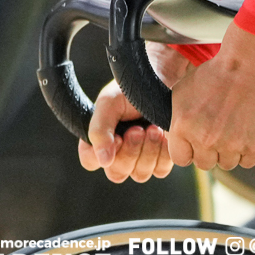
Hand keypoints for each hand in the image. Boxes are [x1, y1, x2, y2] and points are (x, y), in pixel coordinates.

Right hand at [78, 44, 190, 181]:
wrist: (164, 79)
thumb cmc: (133, 88)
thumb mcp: (109, 103)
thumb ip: (99, 130)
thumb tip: (103, 161)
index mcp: (100, 138)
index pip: (90, 161)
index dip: (100, 155)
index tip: (116, 138)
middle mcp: (119, 152)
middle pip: (117, 172)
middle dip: (130, 151)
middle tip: (138, 129)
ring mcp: (141, 158)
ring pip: (139, 174)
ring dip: (147, 151)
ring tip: (153, 128)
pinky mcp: (162, 159)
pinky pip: (160, 170)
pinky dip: (162, 154)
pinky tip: (164, 134)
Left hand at [163, 25, 254, 171]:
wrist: (252, 63)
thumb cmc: (219, 72)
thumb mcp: (184, 90)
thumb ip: (178, 119)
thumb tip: (178, 138)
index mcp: (184, 127)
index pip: (181, 158)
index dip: (190, 150)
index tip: (198, 141)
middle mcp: (206, 140)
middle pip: (205, 163)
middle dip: (211, 150)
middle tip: (220, 129)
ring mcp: (232, 146)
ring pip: (227, 163)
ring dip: (230, 150)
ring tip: (236, 125)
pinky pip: (247, 161)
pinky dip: (249, 149)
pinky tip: (249, 129)